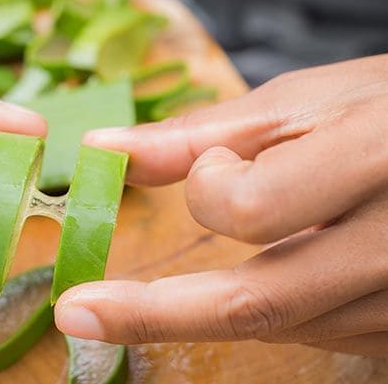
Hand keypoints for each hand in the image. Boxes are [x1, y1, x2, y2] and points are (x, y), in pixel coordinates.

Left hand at [56, 55, 387, 356]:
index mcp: (368, 162)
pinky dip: (268, 310)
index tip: (212, 166)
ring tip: (195, 271)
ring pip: (280, 321)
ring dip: (215, 302)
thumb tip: (107, 151)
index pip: (252, 207)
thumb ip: (199, 135)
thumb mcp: (299, 102)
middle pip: (257, 301)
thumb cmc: (386, 110)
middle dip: (153, 313)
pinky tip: (270, 274)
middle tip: (75, 313)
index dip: (210, 187)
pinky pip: (315, 330)